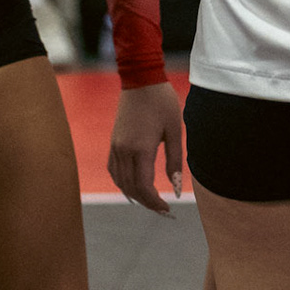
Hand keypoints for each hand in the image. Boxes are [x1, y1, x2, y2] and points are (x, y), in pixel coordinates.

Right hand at [108, 81, 184, 213]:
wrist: (141, 79)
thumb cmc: (162, 102)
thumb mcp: (175, 131)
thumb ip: (174, 161)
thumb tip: (176, 189)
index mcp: (140, 149)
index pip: (144, 187)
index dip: (155, 202)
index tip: (167, 209)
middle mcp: (124, 150)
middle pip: (131, 188)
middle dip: (147, 203)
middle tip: (162, 210)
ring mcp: (115, 146)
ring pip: (120, 182)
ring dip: (134, 195)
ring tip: (150, 201)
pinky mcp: (113, 142)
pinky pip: (113, 170)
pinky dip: (122, 183)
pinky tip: (133, 186)